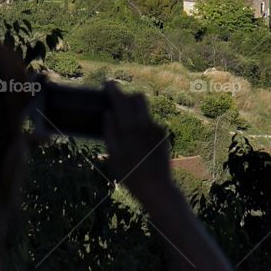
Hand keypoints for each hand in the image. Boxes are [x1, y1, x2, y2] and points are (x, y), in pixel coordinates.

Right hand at [103, 82, 173, 206]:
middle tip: (118, 103)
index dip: (113, 89)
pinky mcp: (163, 134)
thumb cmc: (130, 173)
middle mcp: (145, 123)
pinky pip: (150, 122)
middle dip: (128, 96)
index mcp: (130, 127)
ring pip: (145, 110)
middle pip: (138, 97)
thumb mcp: (113, 154)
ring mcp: (157, 127)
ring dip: (135, 111)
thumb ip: (110, 131)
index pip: (121, 98)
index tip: (107, 84)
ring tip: (127, 127)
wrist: (156, 186)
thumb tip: (108, 113)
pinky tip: (139, 141)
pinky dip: (142, 125)